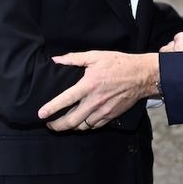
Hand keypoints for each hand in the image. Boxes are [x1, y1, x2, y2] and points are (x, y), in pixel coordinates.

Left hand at [38, 51, 158, 130]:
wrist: (141, 75)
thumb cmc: (118, 63)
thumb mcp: (96, 56)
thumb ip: (74, 59)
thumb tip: (56, 60)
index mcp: (89, 85)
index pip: (66, 100)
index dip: (52, 108)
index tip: (41, 114)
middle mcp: (95, 100)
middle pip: (72, 121)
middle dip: (57, 126)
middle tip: (49, 125)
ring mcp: (103, 110)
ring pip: (82, 126)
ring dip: (70, 127)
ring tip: (63, 124)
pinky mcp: (111, 115)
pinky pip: (94, 126)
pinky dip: (85, 127)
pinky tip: (80, 122)